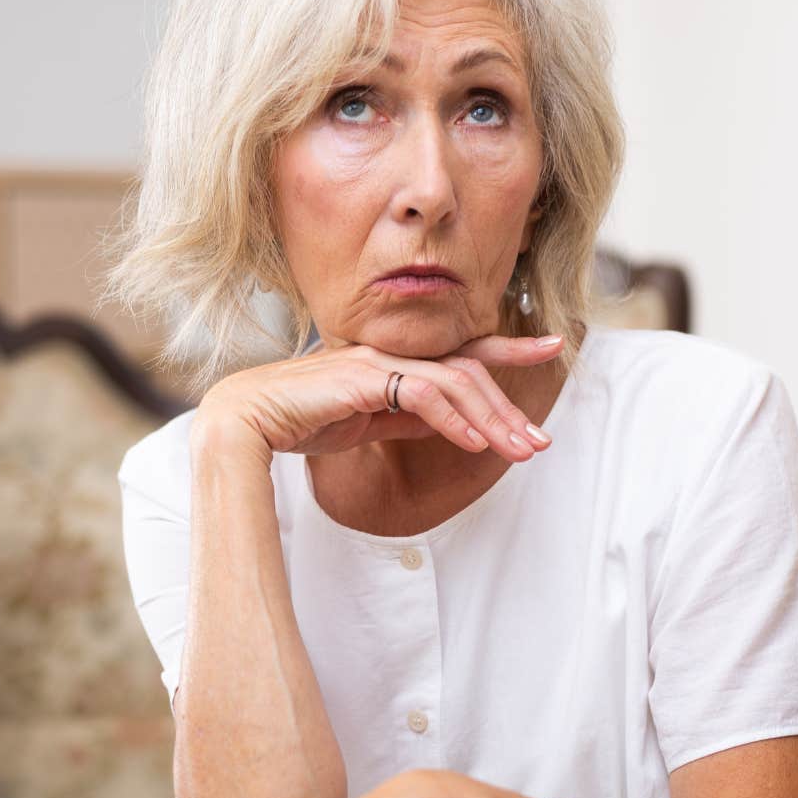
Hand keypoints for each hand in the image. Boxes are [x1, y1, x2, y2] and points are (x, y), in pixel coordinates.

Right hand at [195, 335, 563, 464]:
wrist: (245, 422)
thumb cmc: (298, 421)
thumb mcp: (367, 423)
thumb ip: (406, 418)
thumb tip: (451, 425)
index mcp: (394, 363)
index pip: (462, 354)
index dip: (509, 350)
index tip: (552, 347)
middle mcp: (392, 354)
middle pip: (469, 371)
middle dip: (510, 404)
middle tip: (541, 440)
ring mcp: (379, 362)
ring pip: (455, 383)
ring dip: (493, 419)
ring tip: (521, 450)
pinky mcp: (365, 378)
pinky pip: (424, 396)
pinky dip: (455, 419)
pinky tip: (475, 442)